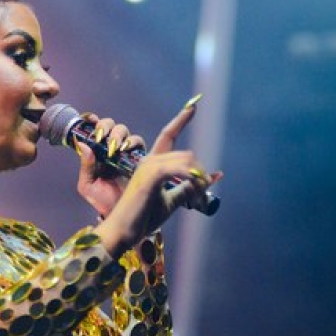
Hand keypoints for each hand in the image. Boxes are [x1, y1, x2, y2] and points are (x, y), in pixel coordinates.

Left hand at [74, 114, 145, 216]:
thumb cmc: (102, 200)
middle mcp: (112, 149)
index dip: (92, 120)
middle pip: (111, 126)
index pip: (95, 130)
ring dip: (118, 134)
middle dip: (105, 127)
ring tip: (114, 146)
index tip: (90, 120)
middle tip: (101, 137)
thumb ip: (85, 165)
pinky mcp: (139, 158)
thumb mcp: (88, 185)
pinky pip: (138, 143)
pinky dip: (132, 142)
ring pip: (124, 132)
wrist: (119, 215)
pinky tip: (125, 149)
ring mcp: (126, 152)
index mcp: (97, 152)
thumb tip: (82, 145)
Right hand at [91, 101, 221, 257]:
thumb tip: (211, 178)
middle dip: (201, 175)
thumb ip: (186, 188)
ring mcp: (148, 166)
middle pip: (187, 155)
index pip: (168, 135)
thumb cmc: (143, 217)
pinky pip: (179, 169)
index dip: (181, 119)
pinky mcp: (150, 175)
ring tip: (198, 198)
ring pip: (186, 160)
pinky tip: (195, 189)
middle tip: (203, 195)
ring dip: (199, 180)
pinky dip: (192, 179)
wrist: (124, 231)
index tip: (194, 105)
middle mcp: (149, 160)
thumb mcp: (170, 201)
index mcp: (152, 164)